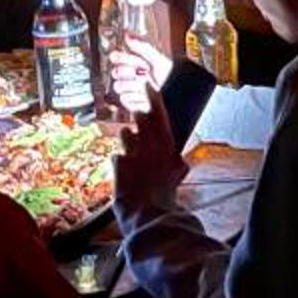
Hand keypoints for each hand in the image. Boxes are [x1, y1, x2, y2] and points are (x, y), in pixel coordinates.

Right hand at [106, 35, 172, 112]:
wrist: (177, 93)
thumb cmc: (170, 75)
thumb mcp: (157, 58)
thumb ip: (142, 46)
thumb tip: (128, 34)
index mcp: (136, 62)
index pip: (117, 57)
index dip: (122, 58)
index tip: (130, 59)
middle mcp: (131, 74)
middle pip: (116, 72)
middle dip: (128, 72)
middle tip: (143, 72)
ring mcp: (130, 88)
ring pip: (118, 86)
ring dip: (133, 85)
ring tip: (146, 84)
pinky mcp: (131, 101)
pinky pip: (124, 99)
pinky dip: (135, 97)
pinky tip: (145, 95)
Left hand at [109, 64, 185, 218]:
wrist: (148, 212)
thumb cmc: (165, 196)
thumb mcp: (177, 176)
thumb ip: (176, 164)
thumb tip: (180, 162)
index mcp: (167, 144)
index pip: (160, 112)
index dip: (154, 96)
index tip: (148, 84)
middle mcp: (149, 143)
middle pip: (141, 117)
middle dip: (139, 117)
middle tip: (140, 121)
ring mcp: (132, 151)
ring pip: (125, 134)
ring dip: (129, 142)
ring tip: (134, 155)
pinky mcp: (118, 162)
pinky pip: (117, 156)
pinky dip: (121, 163)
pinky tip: (126, 175)